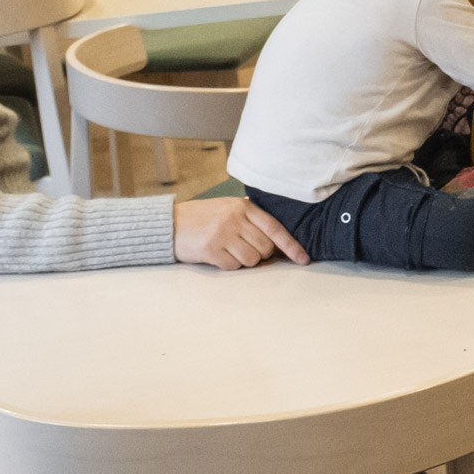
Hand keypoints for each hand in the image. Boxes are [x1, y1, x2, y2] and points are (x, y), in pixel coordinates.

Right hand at [173, 197, 308, 269]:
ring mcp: (223, 234)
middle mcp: (235, 219)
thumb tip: (277, 240)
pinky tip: (217, 255)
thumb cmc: (202, 218)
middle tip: (244, 249)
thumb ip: (250, 218)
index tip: (303, 259)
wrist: (170, 223)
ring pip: (252, 260)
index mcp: (243, 207)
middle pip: (266, 248)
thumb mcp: (228, 208)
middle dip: (261, 254)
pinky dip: (229, 265)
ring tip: (229, 251)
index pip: (275, 228)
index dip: (291, 246)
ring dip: (245, 261)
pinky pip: (234, 266)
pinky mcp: (211, 249)